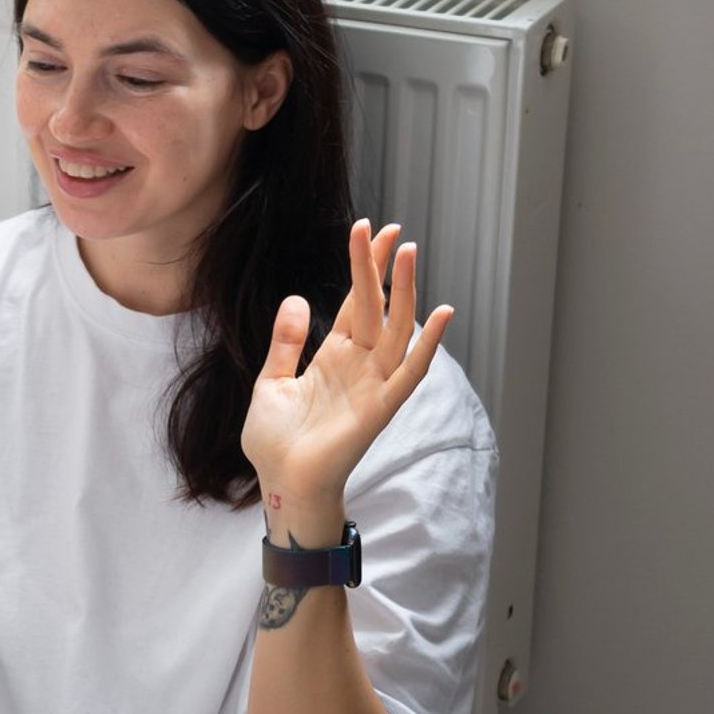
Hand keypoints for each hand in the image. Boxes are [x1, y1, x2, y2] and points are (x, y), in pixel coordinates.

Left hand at [241, 219, 454, 508]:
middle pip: (376, 305)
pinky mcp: (379, 407)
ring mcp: (372, 384)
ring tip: (409, 251)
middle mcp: (358, 365)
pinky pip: (409, 372)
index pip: (355, 302)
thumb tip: (297, 299)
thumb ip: (285, 343)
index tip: (367, 230)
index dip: (363, 267)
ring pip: (396, 328)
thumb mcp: (271, 383)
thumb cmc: (275, 444)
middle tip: (391, 228)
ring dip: (405, 291)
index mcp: (333, 356)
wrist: (280, 485)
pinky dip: (428, 344)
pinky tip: (443, 313)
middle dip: (382, 267)